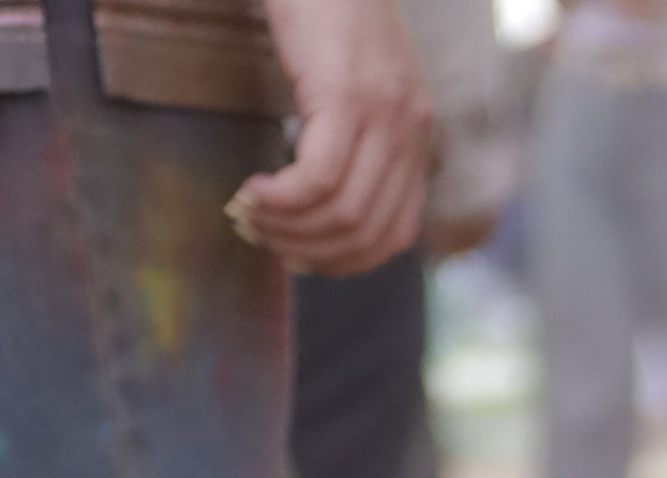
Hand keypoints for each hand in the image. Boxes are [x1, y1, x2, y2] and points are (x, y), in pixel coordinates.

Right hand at [232, 0, 431, 271]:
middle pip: (365, 234)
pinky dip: (282, 200)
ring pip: (342, 215)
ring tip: (249, 212)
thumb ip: (356, 133)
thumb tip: (318, 199)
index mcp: (417, 135)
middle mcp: (411, 131)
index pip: (394, 236)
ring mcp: (383, 114)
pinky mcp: (346, 96)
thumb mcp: (354, 79)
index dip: (343, 261)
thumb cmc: (325, 4)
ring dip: (288, 228)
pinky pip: (317, 181)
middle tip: (261, 235)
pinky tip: (254, 191)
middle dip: (308, 251)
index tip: (299, 255)